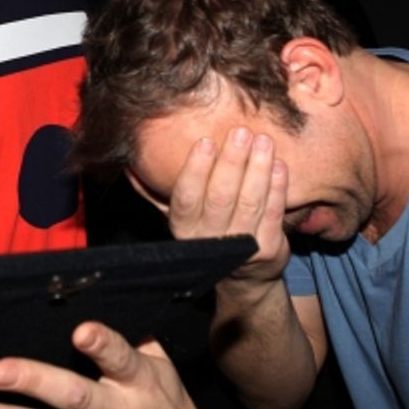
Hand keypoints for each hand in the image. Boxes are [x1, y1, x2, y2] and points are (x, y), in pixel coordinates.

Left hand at [0, 322, 252, 408]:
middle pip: (76, 397)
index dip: (102, 344)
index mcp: (141, 380)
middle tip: (0, 372)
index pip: (121, 357)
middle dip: (36, 383)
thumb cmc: (167, 403)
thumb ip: (131, 340)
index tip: (80, 331)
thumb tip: (95, 301)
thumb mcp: (160, 366)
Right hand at [167, 128, 290, 286]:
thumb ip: (155, 192)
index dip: (196, 169)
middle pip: (221, 196)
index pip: (186, 197)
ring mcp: (240, 246)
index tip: (206, 141)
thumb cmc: (209, 232)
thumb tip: (130, 165)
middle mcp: (209, 238)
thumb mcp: (180, 216)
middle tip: (241, 132)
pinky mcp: (266, 248)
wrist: (243, 275)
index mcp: (184, 227)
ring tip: (263, 141)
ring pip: (249, 202)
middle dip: (232, 161)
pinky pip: (272, 213)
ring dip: (258, 168)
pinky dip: (277, 188)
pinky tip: (279, 165)